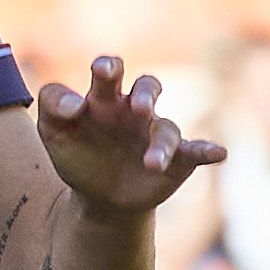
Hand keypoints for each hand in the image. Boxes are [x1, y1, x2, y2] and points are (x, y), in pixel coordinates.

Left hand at [37, 55, 225, 215]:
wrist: (97, 196)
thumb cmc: (76, 153)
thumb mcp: (52, 132)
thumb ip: (51, 107)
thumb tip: (75, 104)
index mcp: (105, 97)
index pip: (108, 72)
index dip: (102, 74)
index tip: (77, 107)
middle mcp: (135, 109)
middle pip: (148, 86)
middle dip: (146, 93)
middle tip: (139, 107)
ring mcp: (156, 133)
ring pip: (167, 129)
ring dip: (162, 144)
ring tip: (151, 163)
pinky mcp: (176, 158)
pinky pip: (194, 151)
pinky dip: (207, 151)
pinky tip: (218, 153)